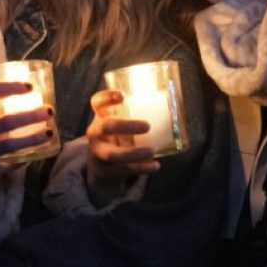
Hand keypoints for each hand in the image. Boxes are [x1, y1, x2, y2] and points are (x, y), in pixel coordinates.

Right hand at [0, 83, 54, 182]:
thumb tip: (26, 92)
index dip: (10, 88)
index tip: (30, 87)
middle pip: (5, 122)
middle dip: (30, 116)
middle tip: (49, 111)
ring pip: (10, 145)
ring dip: (33, 138)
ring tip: (50, 132)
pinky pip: (9, 164)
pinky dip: (24, 158)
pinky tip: (37, 152)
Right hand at [86, 90, 159, 206]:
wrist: (101, 167)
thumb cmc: (117, 139)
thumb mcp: (119, 126)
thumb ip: (134, 117)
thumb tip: (170, 110)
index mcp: (100, 118)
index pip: (97, 103)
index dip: (106, 97)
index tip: (121, 96)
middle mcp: (96, 134)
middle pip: (106, 126)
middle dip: (126, 126)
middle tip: (147, 126)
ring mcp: (99, 153)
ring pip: (113, 154)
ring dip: (134, 153)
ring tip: (152, 151)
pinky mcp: (107, 170)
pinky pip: (124, 169)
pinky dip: (142, 168)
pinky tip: (155, 165)